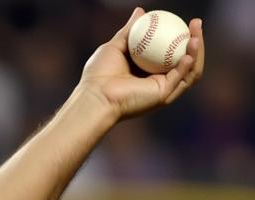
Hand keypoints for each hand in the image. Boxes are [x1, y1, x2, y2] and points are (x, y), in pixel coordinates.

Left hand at [79, 7, 203, 121]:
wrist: (93, 97)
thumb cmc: (98, 76)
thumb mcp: (115, 46)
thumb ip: (129, 31)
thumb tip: (141, 12)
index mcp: (147, 72)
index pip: (172, 53)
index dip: (183, 37)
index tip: (187, 21)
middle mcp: (157, 82)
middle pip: (186, 61)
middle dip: (196, 42)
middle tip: (196, 23)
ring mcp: (161, 90)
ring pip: (189, 70)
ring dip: (197, 51)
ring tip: (196, 34)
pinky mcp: (162, 96)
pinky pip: (180, 78)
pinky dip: (188, 64)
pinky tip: (190, 49)